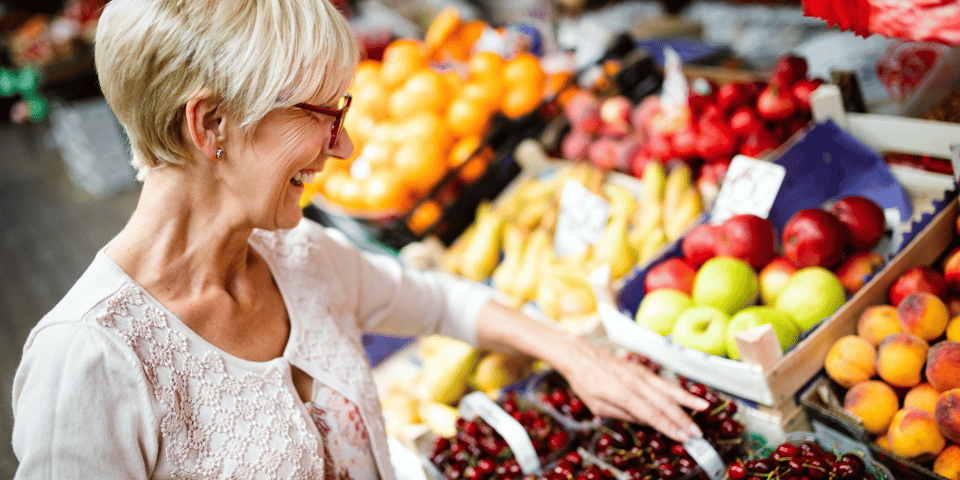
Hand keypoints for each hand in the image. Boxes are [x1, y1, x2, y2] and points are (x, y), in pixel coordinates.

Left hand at [555, 340, 709, 442]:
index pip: (650, 414)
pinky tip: (689, 397)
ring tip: (704, 408)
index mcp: (622, 393)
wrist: (580, 354)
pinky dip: (678, 390)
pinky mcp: (642, 369)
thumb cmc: (585, 381)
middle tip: (696, 433)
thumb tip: (645, 421)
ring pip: (668, 388)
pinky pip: (663, 381)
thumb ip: (623, 414)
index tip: (683, 437)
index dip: (669, 427)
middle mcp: (635, 382)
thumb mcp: (597, 406)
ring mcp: (640, 373)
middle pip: (663, 402)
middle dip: (682, 419)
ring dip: (687, 400)